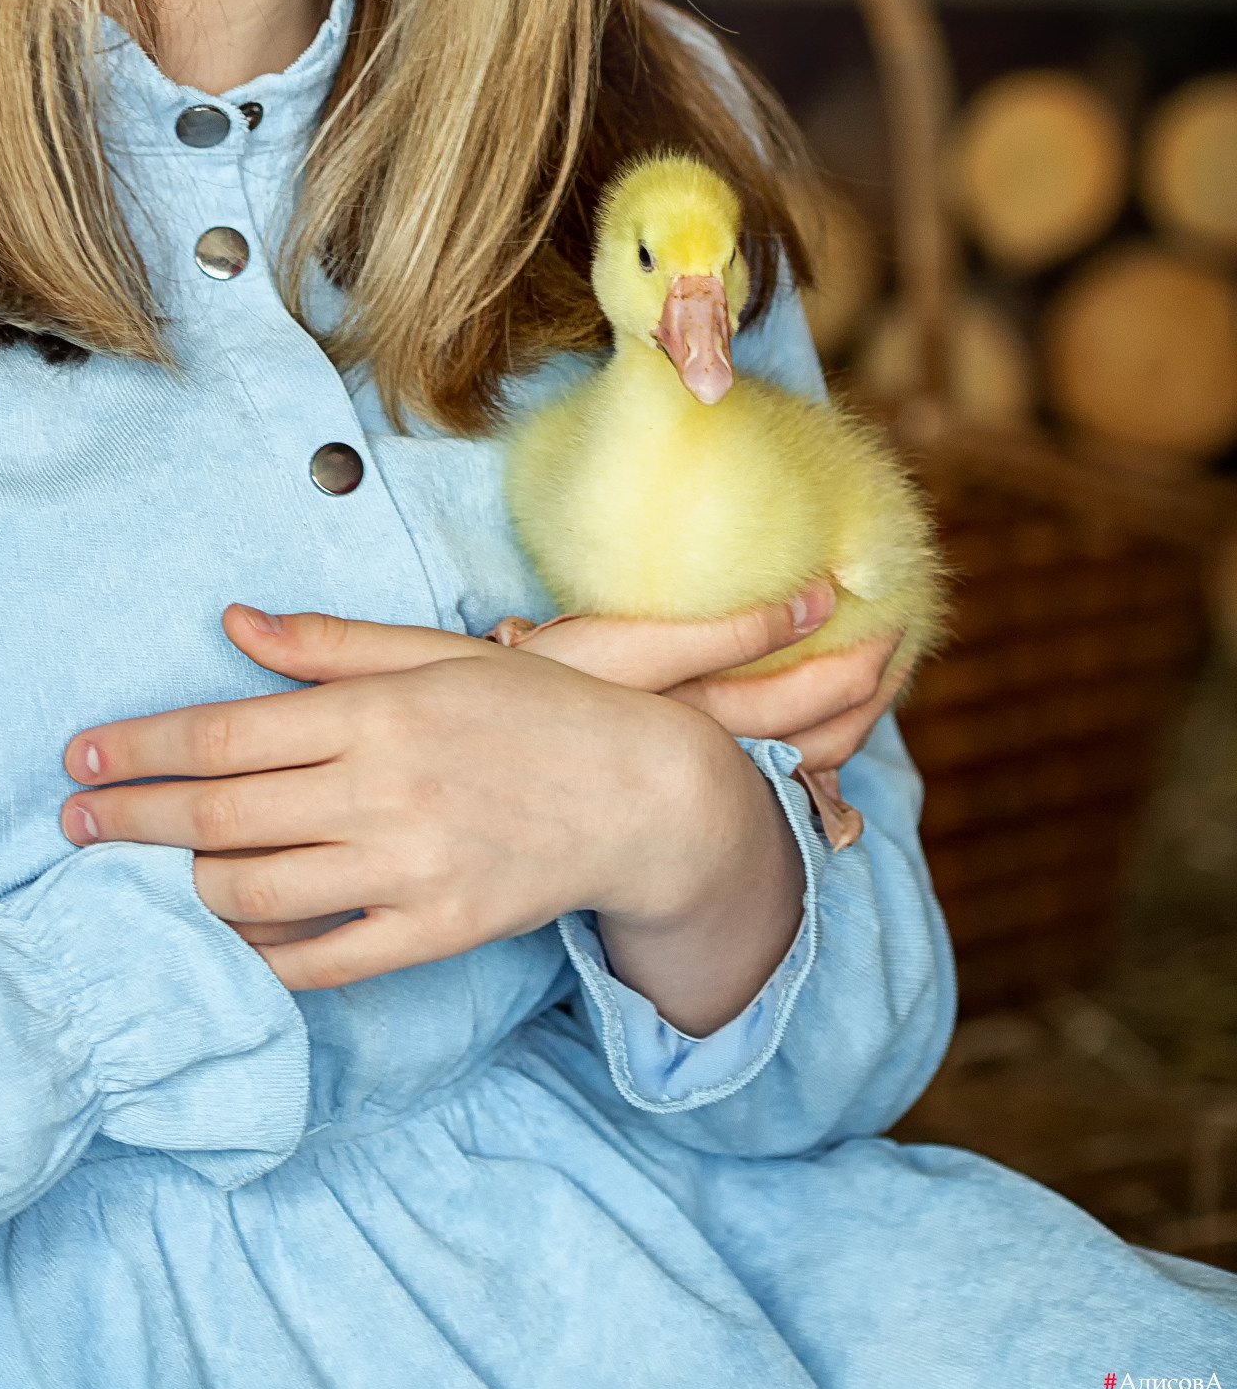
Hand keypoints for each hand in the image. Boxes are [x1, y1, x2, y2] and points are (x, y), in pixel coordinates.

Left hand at [57, 598, 822, 999]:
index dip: (144, 747)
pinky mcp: (433, 932)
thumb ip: (329, 645)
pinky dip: (257, 953)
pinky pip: (319, 959)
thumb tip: (234, 624)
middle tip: (71, 819)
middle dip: (132, 818)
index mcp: (376, 713)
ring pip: (257, 891)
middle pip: (222, 816)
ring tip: (139, 873)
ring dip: (181, 885)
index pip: (227, 734)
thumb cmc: (532, 711)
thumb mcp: (433, 654)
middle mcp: (381, 791)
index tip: (82, 755)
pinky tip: (218, 937)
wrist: (641, 795)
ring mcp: (406, 870)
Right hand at [507, 585, 907, 782]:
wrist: (491, 758)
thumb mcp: (630, 648)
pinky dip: (814, 758)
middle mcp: (726, 768)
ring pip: (808, 768)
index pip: (819, 700)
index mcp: (716, 724)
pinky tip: (818, 738)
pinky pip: (778, 780)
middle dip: (871, 692)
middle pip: (828, 741)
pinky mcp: (690, 786)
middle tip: (897, 640)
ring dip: (852, 724)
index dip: (864, 661)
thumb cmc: (552, 687)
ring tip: (872, 677)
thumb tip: (816, 602)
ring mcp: (711, 785)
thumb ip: (728, 630)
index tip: (886, 610)